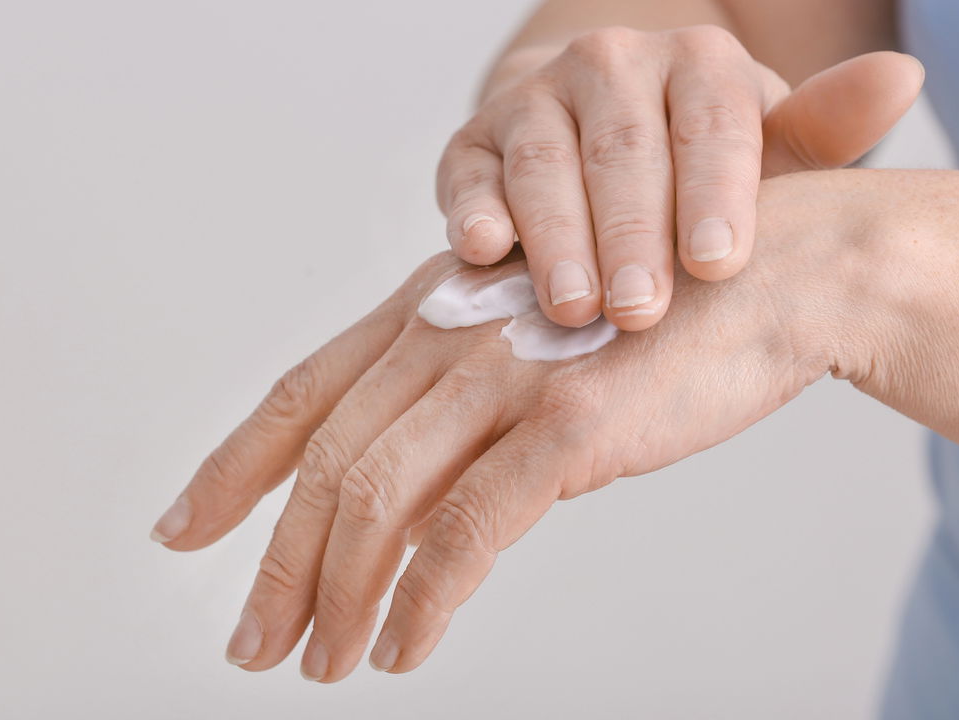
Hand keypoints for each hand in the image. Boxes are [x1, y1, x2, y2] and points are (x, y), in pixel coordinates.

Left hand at [151, 170, 877, 679]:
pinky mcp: (567, 425)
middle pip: (326, 463)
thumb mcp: (541, 351)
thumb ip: (470, 417)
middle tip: (251, 644)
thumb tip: (418, 517)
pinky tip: (401, 650)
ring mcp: (505, 374)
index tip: (181, 530)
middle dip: (276, 563)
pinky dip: (421, 602)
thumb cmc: (662, 319)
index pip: (305, 393)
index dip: (234, 465)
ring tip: (321, 663)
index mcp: (435, 309)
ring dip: (335, 595)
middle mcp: (451, 333)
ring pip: (378, 502)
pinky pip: (464, 534)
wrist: (776, 276)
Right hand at [437, 25, 921, 330]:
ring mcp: (535, 99)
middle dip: (630, 233)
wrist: (598, 150)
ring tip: (572, 309)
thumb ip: (822, 131)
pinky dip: (472, 212)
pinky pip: (468, 174)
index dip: (714, 193)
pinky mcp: (472, 142)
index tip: (719, 265)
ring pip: (543, 162)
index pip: (712, 121)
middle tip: (640, 312)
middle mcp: (612, 65)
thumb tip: (904, 79)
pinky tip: (481, 254)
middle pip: (623, 147)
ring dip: (557, 237)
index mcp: (697, 64)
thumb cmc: (696, 175)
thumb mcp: (765, 157)